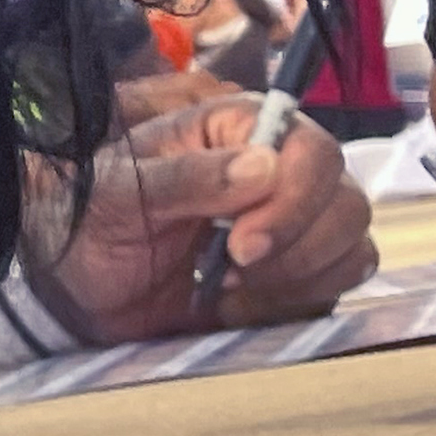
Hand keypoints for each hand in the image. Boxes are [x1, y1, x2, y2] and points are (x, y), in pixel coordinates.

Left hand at [24, 72, 375, 342]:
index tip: (241, 245)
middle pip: (347, 204)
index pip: (314, 150)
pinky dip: (295, 304)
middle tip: (226, 270)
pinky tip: (236, 306)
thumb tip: (263, 165)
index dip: (293, 200)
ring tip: (223, 287)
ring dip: (294, 280)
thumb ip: (186, 177)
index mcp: (238, 129)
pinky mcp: (303, 270)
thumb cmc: (93, 222)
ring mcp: (300, 221)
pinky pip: (340, 286)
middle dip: (294, 250)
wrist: (82, 286)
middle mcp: (282, 168)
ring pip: (353, 248)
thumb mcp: (119, 194)